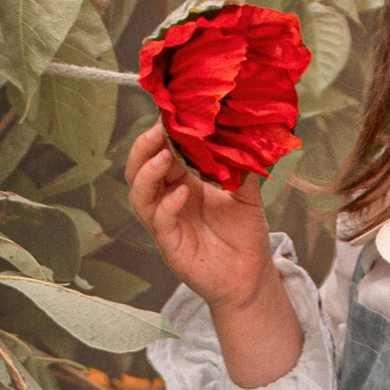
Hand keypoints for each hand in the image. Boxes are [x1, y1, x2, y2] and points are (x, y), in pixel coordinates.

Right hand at [126, 119, 286, 315]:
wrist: (251, 275)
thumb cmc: (244, 234)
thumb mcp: (247, 193)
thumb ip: (240, 165)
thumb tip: (243, 131)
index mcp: (182, 182)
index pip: (159, 152)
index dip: (160, 134)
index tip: (171, 114)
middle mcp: (168, 199)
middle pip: (138, 169)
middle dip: (145, 147)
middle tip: (161, 129)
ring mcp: (166, 223)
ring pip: (140, 195)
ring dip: (148, 173)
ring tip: (165, 156)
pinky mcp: (171, 246)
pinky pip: (159, 222)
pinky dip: (168, 204)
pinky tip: (182, 192)